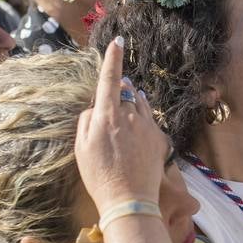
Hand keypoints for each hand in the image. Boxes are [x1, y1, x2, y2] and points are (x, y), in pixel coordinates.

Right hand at [74, 38, 168, 213]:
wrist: (129, 201)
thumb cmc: (99, 176)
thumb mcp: (81, 148)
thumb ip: (87, 120)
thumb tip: (97, 105)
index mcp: (107, 116)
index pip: (110, 79)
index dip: (113, 58)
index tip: (118, 42)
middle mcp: (130, 116)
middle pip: (126, 93)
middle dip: (120, 93)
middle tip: (111, 110)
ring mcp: (148, 126)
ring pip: (140, 104)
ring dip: (133, 104)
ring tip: (124, 123)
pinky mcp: (160, 138)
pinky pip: (150, 121)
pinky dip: (142, 122)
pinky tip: (135, 139)